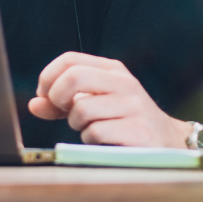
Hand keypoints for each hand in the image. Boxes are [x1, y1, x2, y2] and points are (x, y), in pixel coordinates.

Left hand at [29, 51, 193, 147]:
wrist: (168, 141)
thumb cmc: (124, 120)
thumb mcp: (95, 102)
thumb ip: (63, 101)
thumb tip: (35, 104)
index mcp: (112, 70)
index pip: (70, 60)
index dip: (48, 77)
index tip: (44, 96)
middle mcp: (123, 83)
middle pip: (73, 77)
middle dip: (57, 97)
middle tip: (62, 111)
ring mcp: (132, 106)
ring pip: (81, 109)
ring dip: (76, 124)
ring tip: (90, 128)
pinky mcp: (137, 130)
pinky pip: (94, 133)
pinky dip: (90, 140)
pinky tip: (103, 140)